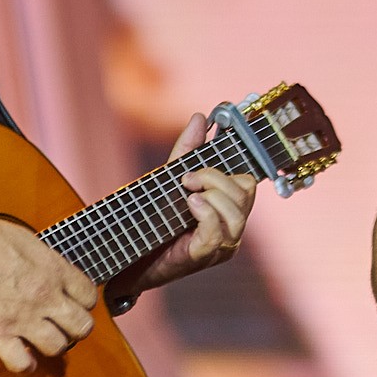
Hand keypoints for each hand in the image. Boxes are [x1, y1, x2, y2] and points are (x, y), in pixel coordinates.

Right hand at [0, 211, 98, 372]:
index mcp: (52, 268)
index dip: (85, 302)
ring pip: (57, 347)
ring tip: (45, 341)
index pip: (88, 295)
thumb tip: (47, 269)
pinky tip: (24, 360)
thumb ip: (42, 260)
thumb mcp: (24, 239)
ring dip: (53, 346)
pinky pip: (21, 362)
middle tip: (66, 326)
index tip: (76, 303)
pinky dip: (25, 365)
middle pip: (81, 326)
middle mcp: (44, 295)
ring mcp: (22, 316)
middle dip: (77, 328)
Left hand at [112, 113, 258, 297]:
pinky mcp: (204, 257)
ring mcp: (221, 246)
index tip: (195, 168)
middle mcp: (231, 228)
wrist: (129, 259)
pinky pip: (217, 234)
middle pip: (245, 195)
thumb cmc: (153, 221)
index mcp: (227, 209)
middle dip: (217, 179)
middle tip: (188, 179)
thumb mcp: (170, 180)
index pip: (247, 184)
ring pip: (237, 214)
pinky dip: (205, 213)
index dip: (226, 170)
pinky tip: (190, 204)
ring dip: (211, 196)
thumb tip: (200, 118)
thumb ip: (187, 151)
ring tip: (187, 194)